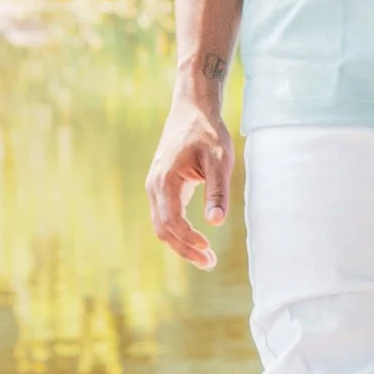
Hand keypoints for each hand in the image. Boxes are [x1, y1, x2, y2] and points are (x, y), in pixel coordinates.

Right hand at [148, 82, 234, 265]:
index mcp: (165, 180)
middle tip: (210, 263)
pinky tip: (196, 240)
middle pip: (163, 229)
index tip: (209, 250)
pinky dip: (178, 232)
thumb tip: (216, 221)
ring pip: (161, 225)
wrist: (192, 110)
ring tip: (206, 257)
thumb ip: (217, 190)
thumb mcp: (220, 159)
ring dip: (181, 244)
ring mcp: (155, 187)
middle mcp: (154, 186)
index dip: (189, 239)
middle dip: (185, 249)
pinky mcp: (161, 187)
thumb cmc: (208, 133)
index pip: (171, 221)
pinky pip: (164, 216)